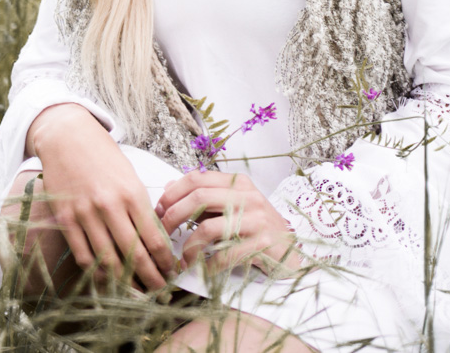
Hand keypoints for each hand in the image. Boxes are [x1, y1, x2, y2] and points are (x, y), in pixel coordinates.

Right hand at [28, 104, 174, 290]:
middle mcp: (110, 205)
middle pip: (134, 255)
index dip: (165, 261)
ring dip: (124, 284)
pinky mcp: (66, 219)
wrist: (68, 137)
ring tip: (137, 295)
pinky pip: (83, 256)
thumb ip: (140, 205)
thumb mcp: (130, 175)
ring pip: (108, 261)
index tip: (172, 272)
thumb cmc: (104, 155)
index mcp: (132, 192)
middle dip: (150, 278)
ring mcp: (86, 214)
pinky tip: (107, 284)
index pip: (154, 237)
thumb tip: (154, 238)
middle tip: (160, 291)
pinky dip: (96, 274)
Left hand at [157, 171, 300, 275]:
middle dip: (173, 216)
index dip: (173, 192)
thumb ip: (203, 198)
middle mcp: (248, 196)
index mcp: (239, 183)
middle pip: (199, 197)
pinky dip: (207, 266)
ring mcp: (256, 219)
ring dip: (189, 246)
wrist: (290, 251)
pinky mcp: (261, 244)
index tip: (158, 210)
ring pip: (209, 227)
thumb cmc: (256, 227)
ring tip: (183, 258)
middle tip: (162, 233)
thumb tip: (169, 185)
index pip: (198, 178)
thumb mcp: (232, 206)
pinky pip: (224, 255)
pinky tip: (202, 271)